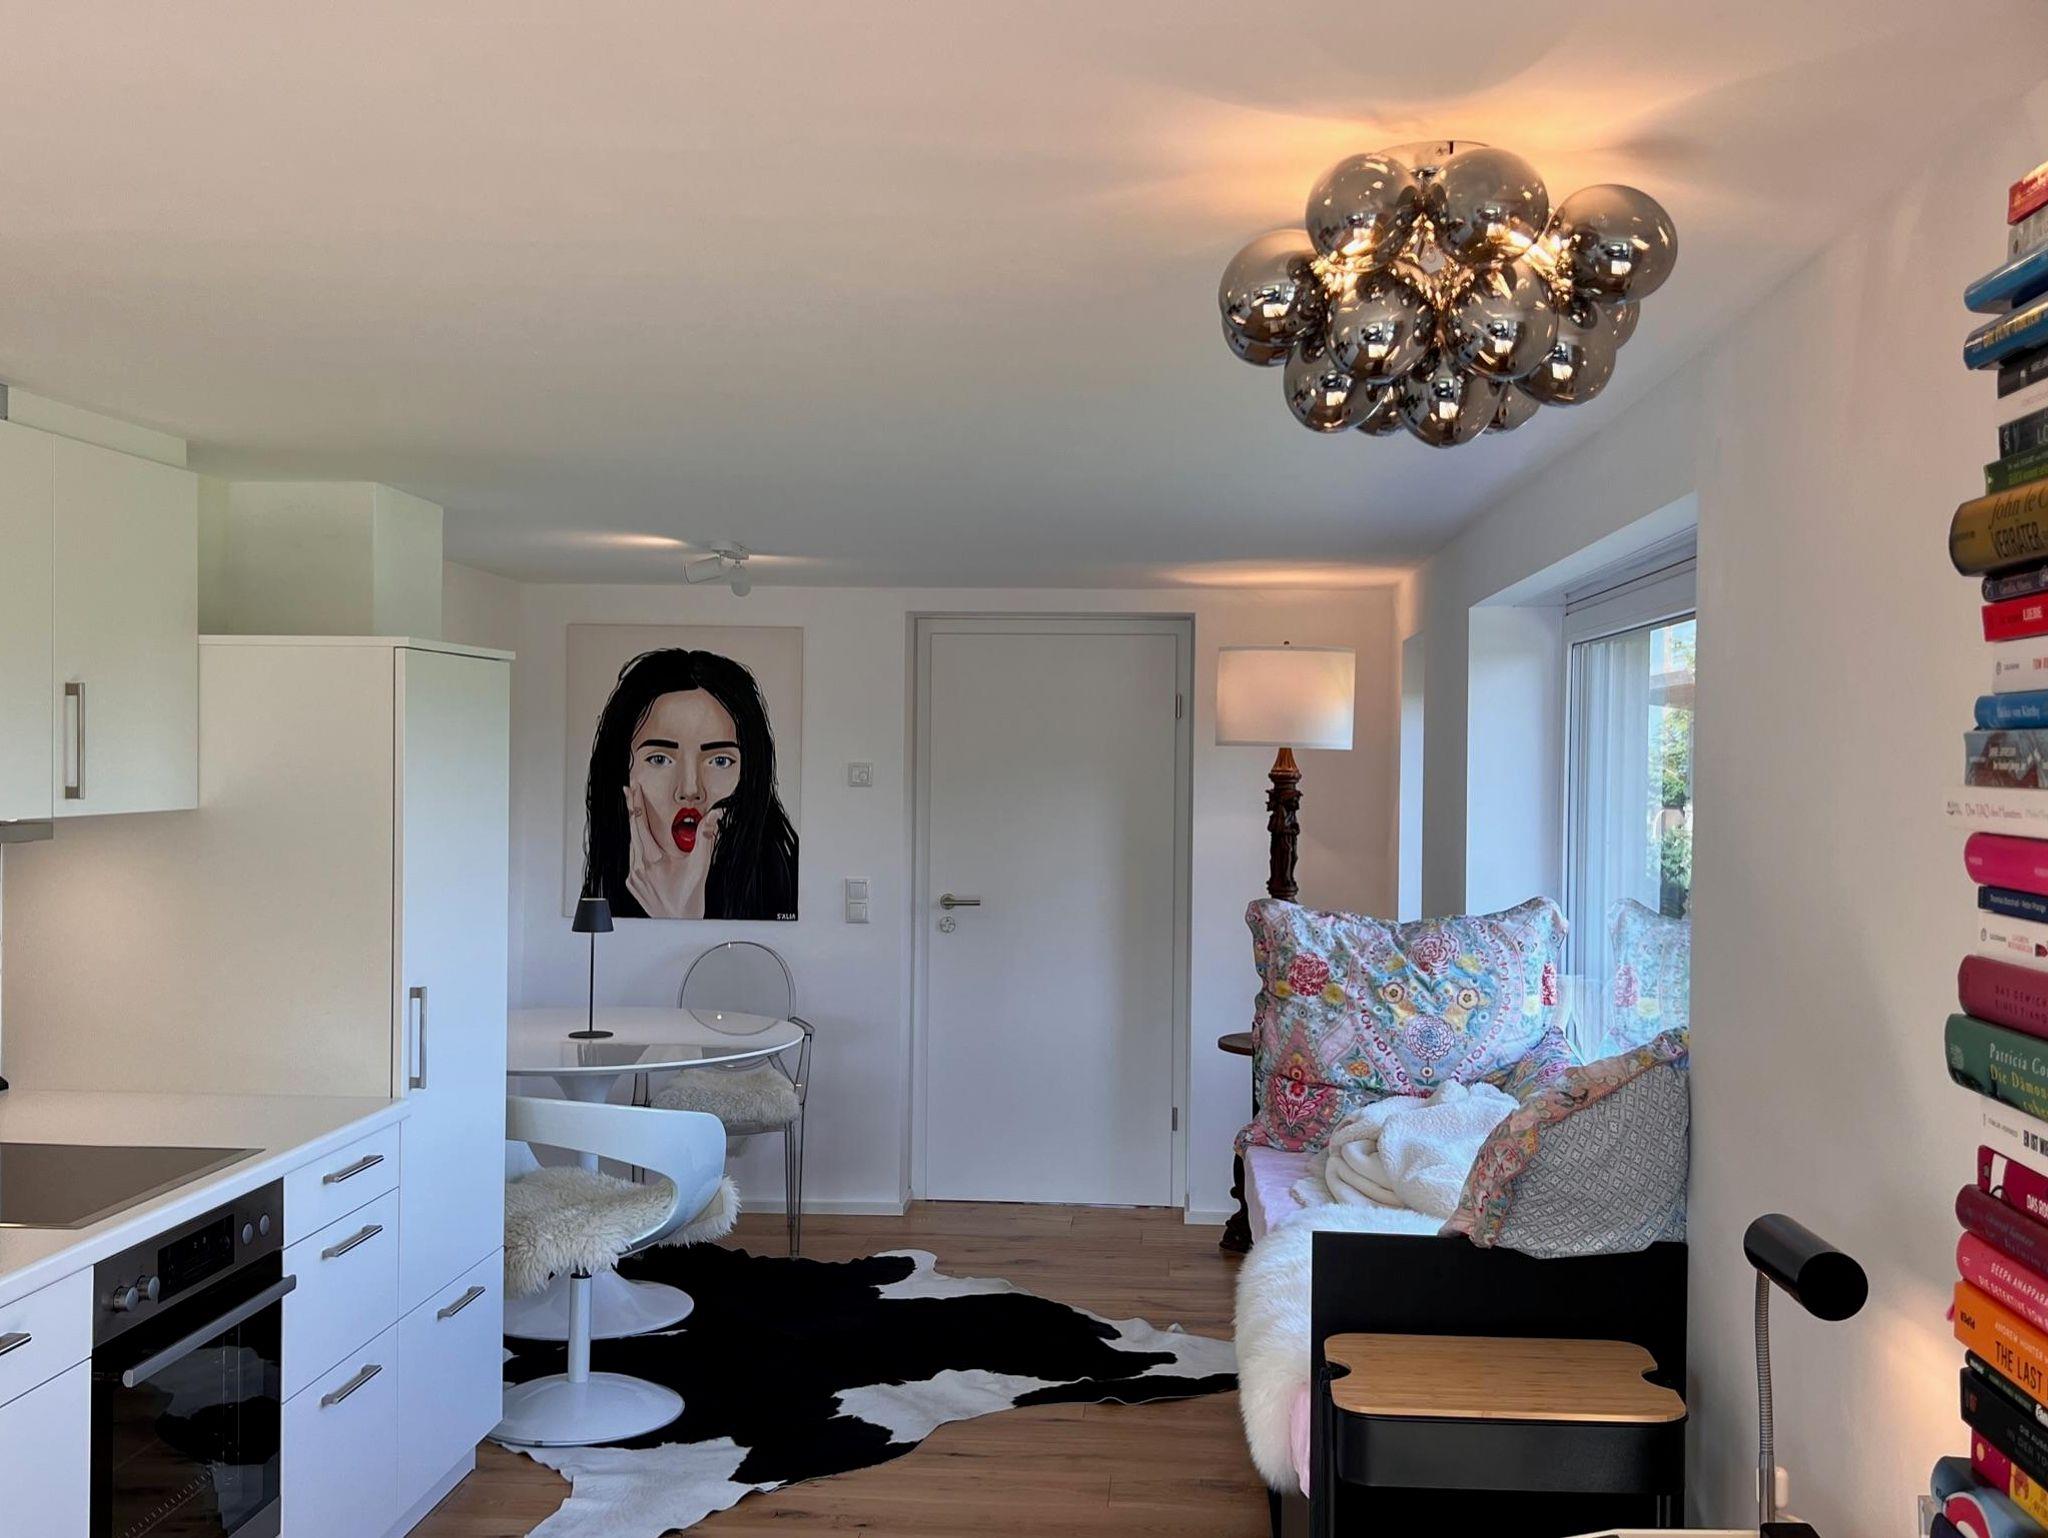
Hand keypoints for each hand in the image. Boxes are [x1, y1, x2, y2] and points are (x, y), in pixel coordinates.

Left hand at [623, 783, 719, 916]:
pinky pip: (632, 858)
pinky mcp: (632, 883)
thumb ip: (705, 838)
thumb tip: (713, 817)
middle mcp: (639, 867)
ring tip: (638, 813)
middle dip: (632, 809)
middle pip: (632, 830)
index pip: (641, 824)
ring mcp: (633, 876)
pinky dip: (637, 847)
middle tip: (631, 792)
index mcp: (653, 860)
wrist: (678, 923)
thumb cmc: (688, 899)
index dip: (637, 804)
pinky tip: (645, 843)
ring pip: (632, 844)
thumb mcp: (701, 865)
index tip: (634, 789)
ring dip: (635, 828)